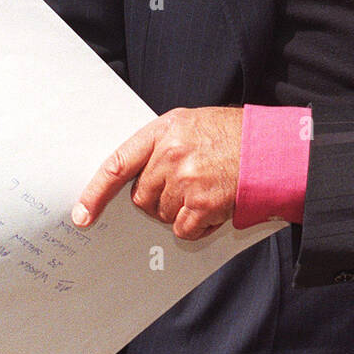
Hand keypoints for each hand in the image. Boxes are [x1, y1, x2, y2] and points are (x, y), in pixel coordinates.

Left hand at [72, 107, 242, 240]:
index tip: (82, 214)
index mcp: (164, 130)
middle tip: (184, 188)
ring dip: (180, 211)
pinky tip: (214, 207)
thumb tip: (139, 177)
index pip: (117, 163)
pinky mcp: (202, 204)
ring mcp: (186, 180)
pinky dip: (197, 225)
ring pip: (163, 214)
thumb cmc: (233, 136)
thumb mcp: (192, 124)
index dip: (96, 192)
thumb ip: (162, 145)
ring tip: (206, 191)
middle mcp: (170, 154)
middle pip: (142, 197)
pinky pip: (183, 229)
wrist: (271, 147)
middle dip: (157, 199)